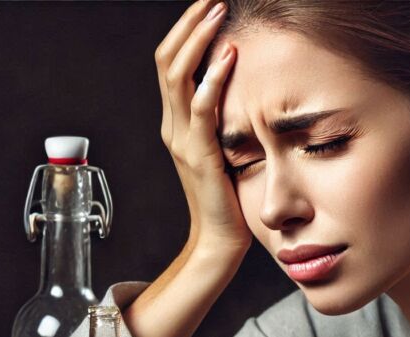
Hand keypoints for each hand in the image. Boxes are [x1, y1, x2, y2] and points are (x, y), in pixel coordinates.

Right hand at [155, 0, 250, 254]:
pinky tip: (229, 57)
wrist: (222, 239)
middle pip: (166, 61)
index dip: (185, 32)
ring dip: (198, 40)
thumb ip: (224, 120)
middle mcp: (172, 127)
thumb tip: (242, 89)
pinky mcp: (200, 156)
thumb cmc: (230, 195)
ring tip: (218, 12)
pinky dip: (213, 79)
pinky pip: (201, 110)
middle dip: (189, 25)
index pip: (170, 64)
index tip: (207, 6)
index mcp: (175, 123)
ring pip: (177, 76)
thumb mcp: (224, 147)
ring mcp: (182, 140)